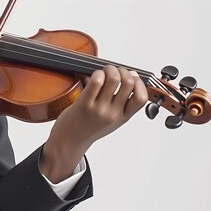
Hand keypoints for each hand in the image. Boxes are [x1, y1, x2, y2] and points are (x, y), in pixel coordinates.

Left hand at [40, 66, 147, 181]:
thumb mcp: (113, 120)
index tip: (132, 77)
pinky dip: (97, 73)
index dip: (139, 83)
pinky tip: (94, 76)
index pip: (141, 98)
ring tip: (104, 71)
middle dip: (123, 70)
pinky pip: (96, 81)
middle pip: (128, 83)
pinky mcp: (84, 104)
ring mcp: (99, 109)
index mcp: (122, 117)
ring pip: (113, 78)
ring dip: (110, 69)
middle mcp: (113, 114)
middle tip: (115, 71)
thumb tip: (133, 77)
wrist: (69, 142)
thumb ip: (123, 103)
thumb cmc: (89, 128)